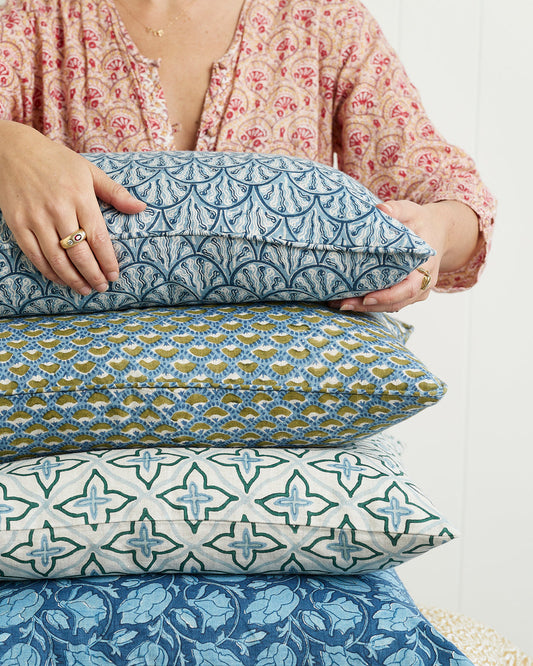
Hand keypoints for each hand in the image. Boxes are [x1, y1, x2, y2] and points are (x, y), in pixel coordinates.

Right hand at [0, 122, 145, 294]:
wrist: (12, 150)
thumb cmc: (56, 161)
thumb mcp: (89, 171)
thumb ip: (115, 192)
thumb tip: (141, 208)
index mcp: (79, 196)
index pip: (97, 237)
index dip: (107, 261)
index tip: (114, 275)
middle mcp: (57, 208)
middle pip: (79, 253)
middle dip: (93, 274)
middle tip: (102, 287)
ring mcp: (35, 218)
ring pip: (57, 259)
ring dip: (73, 279)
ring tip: (85, 289)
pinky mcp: (17, 224)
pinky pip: (35, 255)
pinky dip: (49, 271)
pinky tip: (61, 279)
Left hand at [328, 199, 477, 312]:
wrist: (434, 231)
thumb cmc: (421, 222)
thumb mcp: (412, 211)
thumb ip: (397, 209)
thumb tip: (381, 209)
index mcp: (426, 267)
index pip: (409, 288)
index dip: (388, 296)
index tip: (367, 297)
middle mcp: (422, 284)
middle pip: (395, 302)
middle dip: (368, 305)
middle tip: (343, 304)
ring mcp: (414, 292)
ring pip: (389, 306)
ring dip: (365, 308)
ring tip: (339, 304)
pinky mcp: (404, 293)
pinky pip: (387, 303)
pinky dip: (368, 304)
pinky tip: (347, 301)